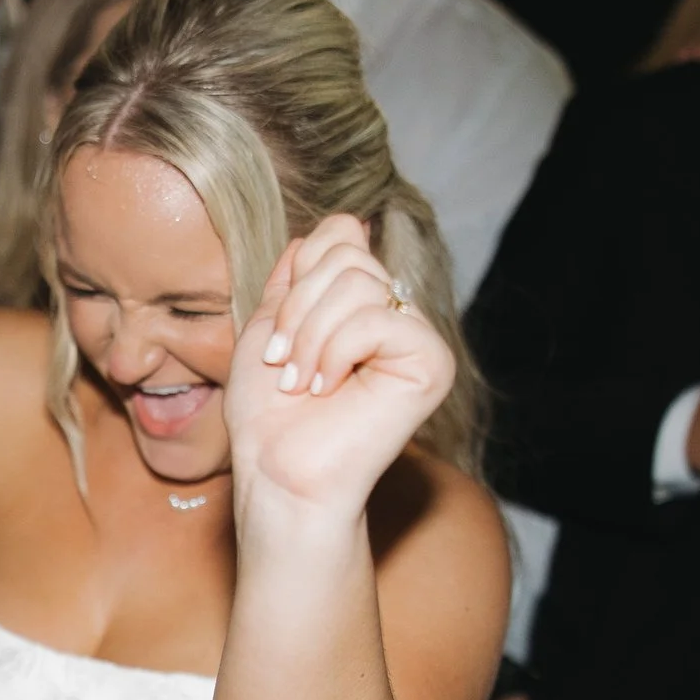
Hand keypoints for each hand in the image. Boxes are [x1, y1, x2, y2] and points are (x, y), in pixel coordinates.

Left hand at [226, 213, 455, 522]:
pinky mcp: (431, 362)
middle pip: (348, 256)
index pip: (342, 234)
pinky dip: (336, 352)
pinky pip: (376, 319)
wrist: (277, 473)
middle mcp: (394, 315)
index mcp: (359, 305)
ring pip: (359, 283)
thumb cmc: (269, 416)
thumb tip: (334, 226)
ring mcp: (415, 337)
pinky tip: (328, 391)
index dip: (300, 272)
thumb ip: (298, 277)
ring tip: (302, 383)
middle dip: (298, 310)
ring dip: (310, 337)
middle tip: (284, 365)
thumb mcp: (270, 327)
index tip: (278, 334)